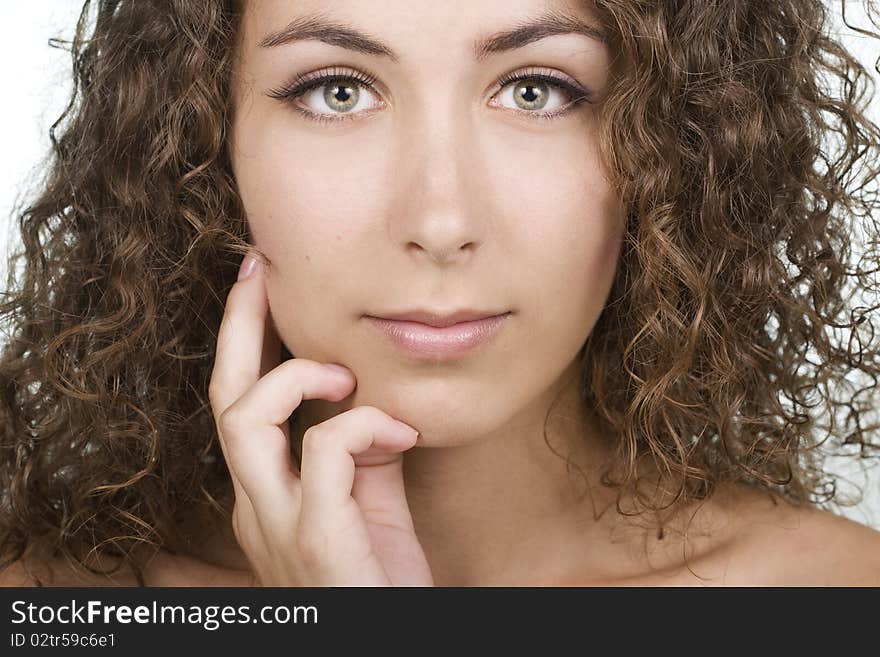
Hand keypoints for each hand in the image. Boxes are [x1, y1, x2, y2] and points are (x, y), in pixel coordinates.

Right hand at [208, 254, 433, 585]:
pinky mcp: (318, 541)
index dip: (243, 339)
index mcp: (265, 493)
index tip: (259, 283)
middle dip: (237, 325)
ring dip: (297, 378)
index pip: (238, 402)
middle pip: (224, 399)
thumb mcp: (369, 503)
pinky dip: (363, 426)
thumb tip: (367, 400)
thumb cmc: (380, 578)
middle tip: (261, 270)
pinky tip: (402, 437)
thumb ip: (360, 451)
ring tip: (347, 375)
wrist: (392, 642)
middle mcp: (257, 506)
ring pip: (245, 421)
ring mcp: (280, 526)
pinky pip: (324, 453)